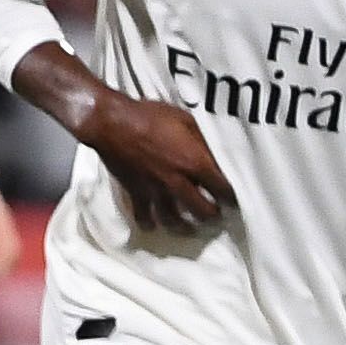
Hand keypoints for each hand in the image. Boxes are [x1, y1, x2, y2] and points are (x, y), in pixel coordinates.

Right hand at [73, 85, 235, 233]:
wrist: (112, 123)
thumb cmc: (150, 116)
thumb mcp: (186, 121)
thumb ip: (201, 143)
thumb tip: (212, 158)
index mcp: (195, 163)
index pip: (222, 190)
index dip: (231, 199)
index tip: (233, 202)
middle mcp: (178, 182)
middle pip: (201, 211)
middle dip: (212, 216)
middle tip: (215, 217)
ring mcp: (155, 191)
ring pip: (174, 220)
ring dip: (185, 227)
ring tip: (191, 228)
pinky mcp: (136, 193)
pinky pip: (144, 217)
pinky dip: (150, 224)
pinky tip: (155, 226)